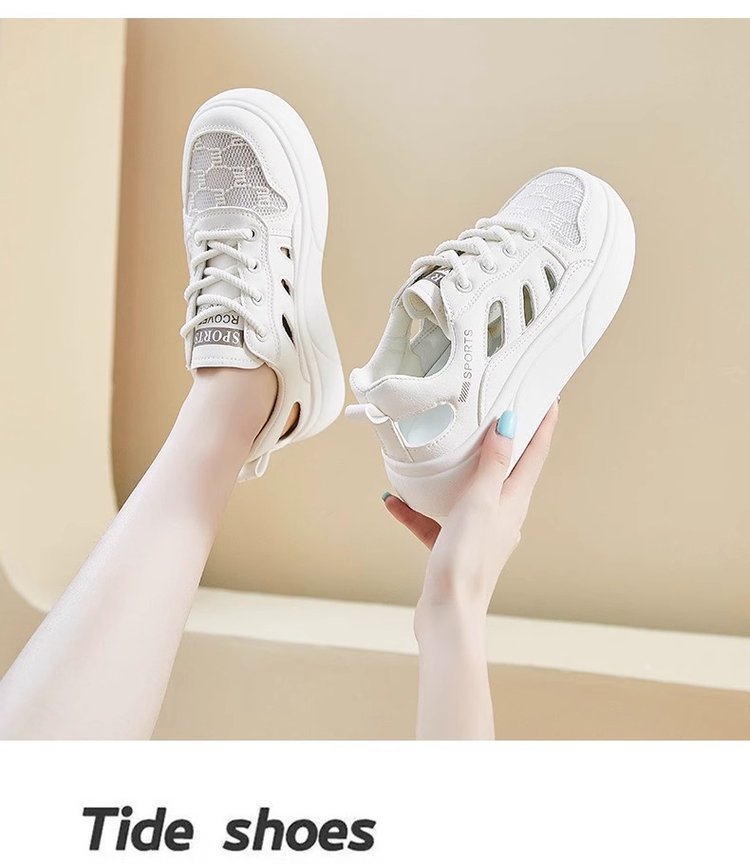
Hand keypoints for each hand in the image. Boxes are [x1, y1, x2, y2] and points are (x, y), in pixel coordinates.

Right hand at [384, 402, 558, 625]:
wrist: (448, 613)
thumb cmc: (468, 561)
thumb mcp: (480, 502)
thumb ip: (493, 463)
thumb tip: (510, 423)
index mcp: (514, 502)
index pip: (535, 453)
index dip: (543, 423)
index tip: (548, 396)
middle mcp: (502, 515)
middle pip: (505, 468)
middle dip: (502, 439)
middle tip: (496, 408)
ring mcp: (478, 532)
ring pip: (468, 492)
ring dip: (455, 470)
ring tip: (440, 448)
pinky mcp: (454, 547)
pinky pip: (436, 520)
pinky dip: (418, 509)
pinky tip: (394, 500)